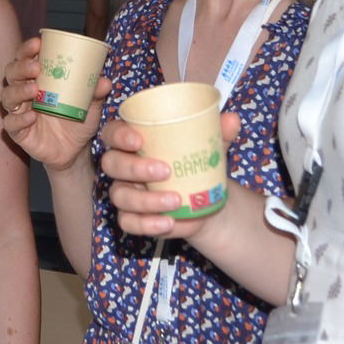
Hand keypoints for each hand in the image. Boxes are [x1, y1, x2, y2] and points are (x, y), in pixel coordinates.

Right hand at [0, 38, 106, 169]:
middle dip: (21, 67)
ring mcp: (18, 111)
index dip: (27, 49)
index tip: (38, 43)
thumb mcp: (89, 105)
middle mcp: (23, 91)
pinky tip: (31, 116)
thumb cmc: (77, 120)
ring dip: (19, 90)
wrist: (75, 151)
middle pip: (12, 73)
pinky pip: (11, 123)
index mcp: (38, 78)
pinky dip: (19, 119)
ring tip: (34, 90)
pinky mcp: (18, 132)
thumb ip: (95, 92)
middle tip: (36, 67)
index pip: (25, 58)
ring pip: (8, 96)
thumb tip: (104, 81)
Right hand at [102, 111, 241, 239]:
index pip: (112, 132)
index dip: (119, 135)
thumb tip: (232, 119)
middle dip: (134, 167)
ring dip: (145, 199)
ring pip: (120, 195)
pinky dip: (147, 224)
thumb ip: (218, 132)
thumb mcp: (209, 146)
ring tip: (175, 200)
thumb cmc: (197, 163)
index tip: (138, 140)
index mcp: (133, 141)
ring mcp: (125, 192)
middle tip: (165, 170)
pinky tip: (169, 222)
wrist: (206, 200)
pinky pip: (128, 222)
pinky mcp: (132, 217)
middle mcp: (123, 166)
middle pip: (111, 163)